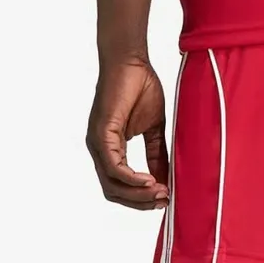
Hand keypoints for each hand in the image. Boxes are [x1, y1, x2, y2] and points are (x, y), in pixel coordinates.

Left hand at [86, 60, 168, 209]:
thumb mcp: (153, 130)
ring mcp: (97, 143)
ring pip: (112, 185)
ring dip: (138, 195)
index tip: (165, 199)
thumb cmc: (140, 87)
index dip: (141, 198)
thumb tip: (164, 181)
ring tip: (161, 193)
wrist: (131, 60)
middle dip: (140, 202)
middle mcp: (99, 150)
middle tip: (164, 201)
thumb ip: (157, 156)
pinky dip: (133, 179)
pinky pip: (115, 168)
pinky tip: (151, 181)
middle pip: (114, 193)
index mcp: (110, 149)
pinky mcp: (101, 134)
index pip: (120, 187)